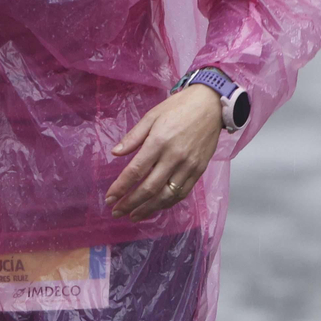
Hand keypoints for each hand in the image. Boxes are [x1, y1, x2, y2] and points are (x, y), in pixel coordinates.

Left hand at [105, 87, 223, 220]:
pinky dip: (167, 203)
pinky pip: (182, 193)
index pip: (135, 171)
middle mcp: (174, 157)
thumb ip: (133, 136)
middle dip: (130, 203)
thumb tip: (115, 153)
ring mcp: (188, 166)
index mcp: (159, 142)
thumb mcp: (151, 116)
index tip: (109, 197)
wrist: (211, 105)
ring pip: (166, 196)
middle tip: (116, 212)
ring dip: (148, 209)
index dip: (120, 187)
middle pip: (149, 188)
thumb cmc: (178, 107)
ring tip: (133, 216)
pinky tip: (155, 207)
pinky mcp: (199, 170)